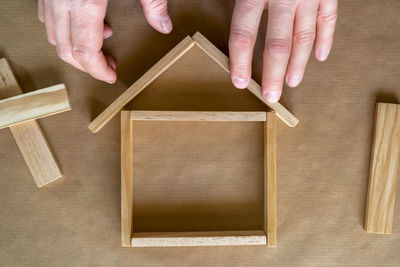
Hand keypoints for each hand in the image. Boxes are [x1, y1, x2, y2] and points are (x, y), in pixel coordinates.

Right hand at [38, 0, 172, 83]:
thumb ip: (153, 2)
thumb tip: (163, 26)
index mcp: (84, 2)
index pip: (84, 51)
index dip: (97, 70)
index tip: (111, 76)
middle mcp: (61, 0)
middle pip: (66, 49)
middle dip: (87, 65)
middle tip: (109, 66)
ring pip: (53, 35)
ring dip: (75, 48)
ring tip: (102, 44)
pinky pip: (48, 17)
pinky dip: (65, 29)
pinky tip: (88, 22)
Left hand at [229, 0, 336, 102]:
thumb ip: (244, 4)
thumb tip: (237, 33)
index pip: (244, 35)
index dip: (240, 62)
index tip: (240, 82)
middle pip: (277, 45)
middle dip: (273, 75)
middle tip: (271, 95)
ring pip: (304, 36)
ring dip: (298, 63)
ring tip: (292, 81)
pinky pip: (328, 19)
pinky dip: (325, 40)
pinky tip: (320, 56)